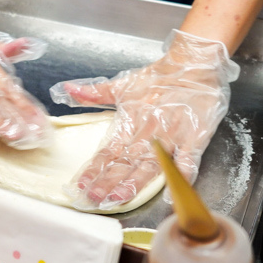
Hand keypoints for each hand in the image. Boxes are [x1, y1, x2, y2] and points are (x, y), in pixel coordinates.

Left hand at [49, 30, 239, 209]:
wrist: (193, 64)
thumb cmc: (159, 77)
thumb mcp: (124, 85)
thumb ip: (95, 93)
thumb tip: (67, 90)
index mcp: (130, 123)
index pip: (108, 151)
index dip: (94, 168)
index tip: (80, 185)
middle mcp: (148, 133)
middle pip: (126, 162)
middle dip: (109, 182)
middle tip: (94, 198)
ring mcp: (172, 137)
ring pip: (151, 165)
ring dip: (135, 182)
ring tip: (120, 198)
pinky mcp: (195, 137)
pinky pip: (189, 159)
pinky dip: (181, 175)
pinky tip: (171, 193)